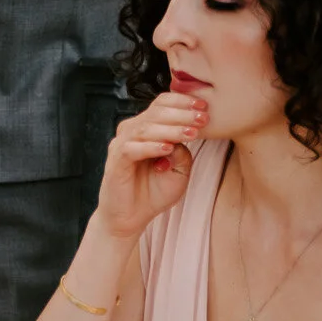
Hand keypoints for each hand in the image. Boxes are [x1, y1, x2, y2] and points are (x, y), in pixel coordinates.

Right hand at [94, 92, 208, 239]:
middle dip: (182, 114)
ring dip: (171, 129)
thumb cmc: (152, 193)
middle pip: (155, 113)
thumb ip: (182, 154)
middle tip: (203, 117)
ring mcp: (122, 144)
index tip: (204, 106)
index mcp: (145, 128)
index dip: (182, 102)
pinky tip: (167, 148)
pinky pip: (133, 148)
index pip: (161, 105)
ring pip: (146, 128)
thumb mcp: (178, 172)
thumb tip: (182, 139)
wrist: (130, 218)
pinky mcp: (116, 160)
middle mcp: (131, 131)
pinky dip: (151, 147)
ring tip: (192, 133)